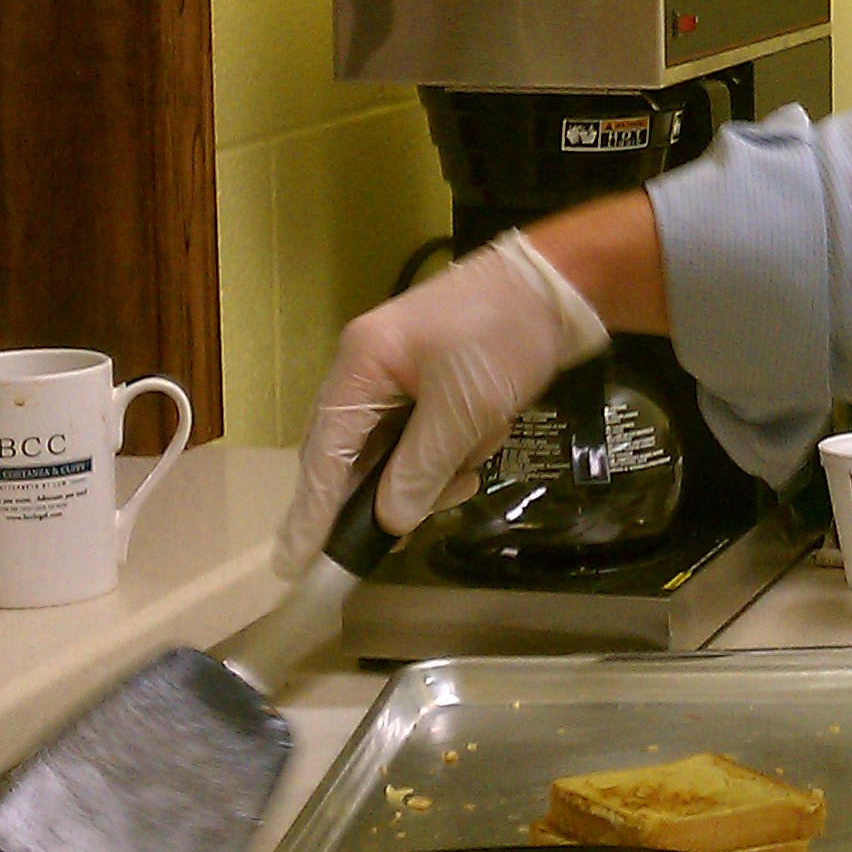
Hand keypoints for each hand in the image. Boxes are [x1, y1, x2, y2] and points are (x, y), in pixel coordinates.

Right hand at [274, 230, 609, 575]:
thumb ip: (419, 469)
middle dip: (393, 489)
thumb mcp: (463, 410)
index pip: (323, 454)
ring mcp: (398, 378)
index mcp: (360, 366)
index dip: (310, 513)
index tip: (291, 566)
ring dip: (439, 466)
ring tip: (477, 451)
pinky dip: (458, 446)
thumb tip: (387, 522)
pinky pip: (428, 438)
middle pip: (354, 458)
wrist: (560, 285)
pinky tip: (490, 430)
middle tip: (410, 526)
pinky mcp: (431, 385)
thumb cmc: (504, 336)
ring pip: (397, 454)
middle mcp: (367, 372)